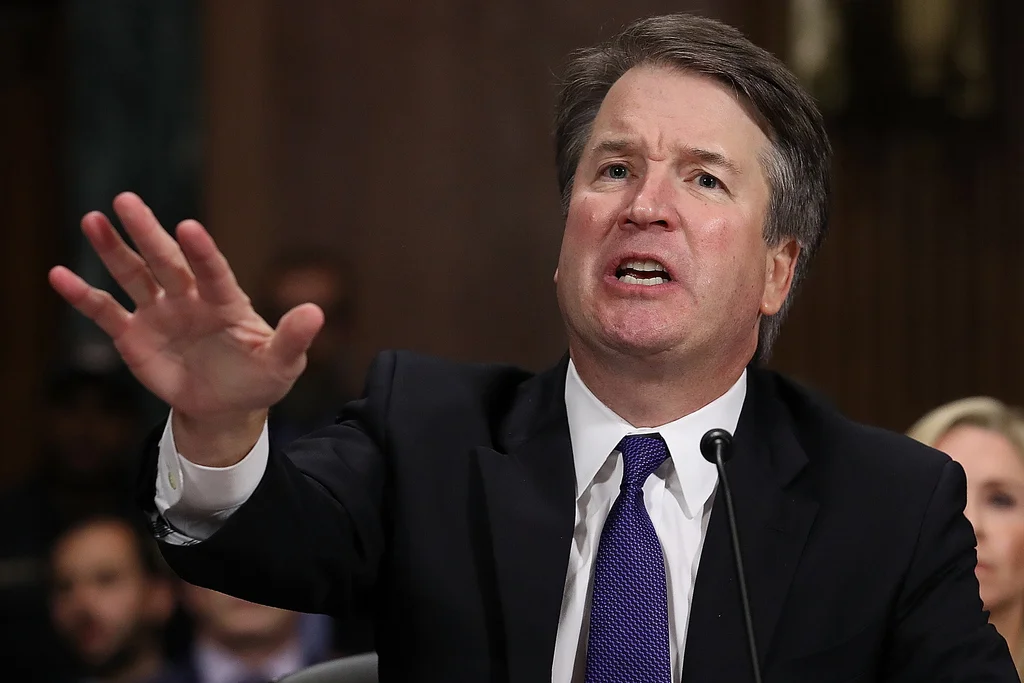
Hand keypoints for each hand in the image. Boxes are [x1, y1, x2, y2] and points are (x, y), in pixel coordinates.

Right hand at [49, 193, 323, 463]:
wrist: (227, 406)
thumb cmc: (259, 379)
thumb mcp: (282, 363)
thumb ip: (293, 338)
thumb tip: (316, 311)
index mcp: (226, 301)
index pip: (212, 272)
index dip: (201, 252)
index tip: (189, 227)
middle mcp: (190, 298)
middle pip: (166, 261)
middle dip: (148, 233)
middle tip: (126, 200)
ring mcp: (160, 313)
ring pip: (134, 275)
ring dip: (113, 250)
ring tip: (92, 219)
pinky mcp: (134, 335)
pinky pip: (106, 312)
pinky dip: (84, 296)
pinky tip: (59, 275)